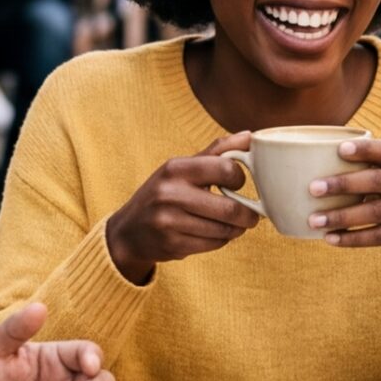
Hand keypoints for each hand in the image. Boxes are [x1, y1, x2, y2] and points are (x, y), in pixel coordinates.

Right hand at [104, 132, 260, 282]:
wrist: (129, 231)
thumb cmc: (162, 194)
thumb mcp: (182, 168)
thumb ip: (216, 152)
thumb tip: (249, 136)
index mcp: (175, 168)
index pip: (225, 169)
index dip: (240, 178)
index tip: (238, 184)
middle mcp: (169, 193)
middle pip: (229, 208)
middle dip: (248, 214)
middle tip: (251, 215)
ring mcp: (169, 221)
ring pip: (224, 229)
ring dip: (235, 229)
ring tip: (233, 225)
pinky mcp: (172, 245)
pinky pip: (213, 244)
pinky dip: (221, 241)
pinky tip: (213, 234)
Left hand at [308, 136, 380, 272]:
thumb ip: (361, 171)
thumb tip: (304, 168)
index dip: (364, 148)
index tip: (340, 148)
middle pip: (376, 181)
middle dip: (343, 183)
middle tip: (313, 188)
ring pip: (375, 211)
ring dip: (342, 216)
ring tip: (314, 220)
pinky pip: (377, 236)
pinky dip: (351, 238)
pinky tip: (330, 238)